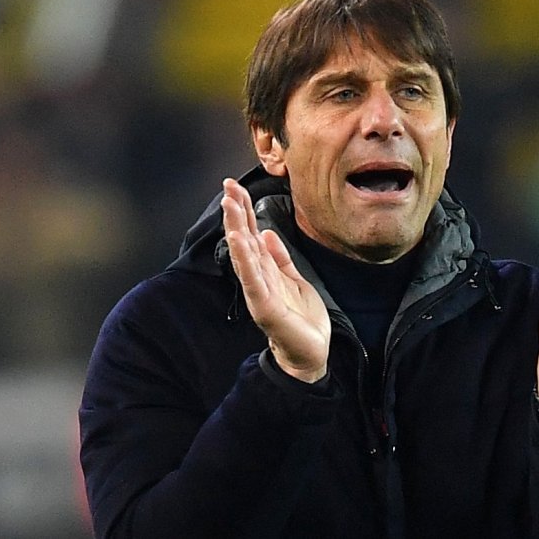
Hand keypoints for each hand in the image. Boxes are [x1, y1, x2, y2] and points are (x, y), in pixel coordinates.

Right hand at [220, 178, 330, 382]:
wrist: (311, 353)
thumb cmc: (302, 319)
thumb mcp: (295, 280)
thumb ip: (280, 257)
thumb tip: (268, 232)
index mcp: (266, 270)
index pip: (252, 234)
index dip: (244, 210)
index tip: (235, 187)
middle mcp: (258, 278)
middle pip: (245, 239)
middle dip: (236, 212)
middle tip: (227, 185)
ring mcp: (259, 292)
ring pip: (245, 255)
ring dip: (236, 228)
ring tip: (229, 205)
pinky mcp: (265, 306)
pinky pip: (253, 279)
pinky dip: (245, 259)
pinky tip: (239, 240)